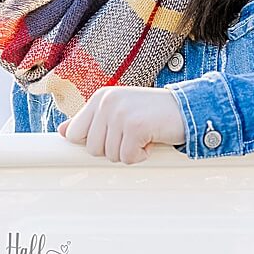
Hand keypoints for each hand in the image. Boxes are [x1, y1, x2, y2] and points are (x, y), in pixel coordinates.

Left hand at [58, 86, 186, 164]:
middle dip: (114, 148)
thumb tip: (63, 131)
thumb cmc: (156, 113)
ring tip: (145, 136)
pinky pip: (128, 157)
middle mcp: (108, 101)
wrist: (190, 107)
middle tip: (134, 136)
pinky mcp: (135, 126)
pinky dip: (142, 155)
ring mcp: (120, 113)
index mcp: (101, 96)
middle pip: (92, 148)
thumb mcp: (121, 112)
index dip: (93, 143)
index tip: (111, 140)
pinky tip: (152, 140)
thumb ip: (92, 121)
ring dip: (130, 152)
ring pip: (110, 155)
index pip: (74, 133)